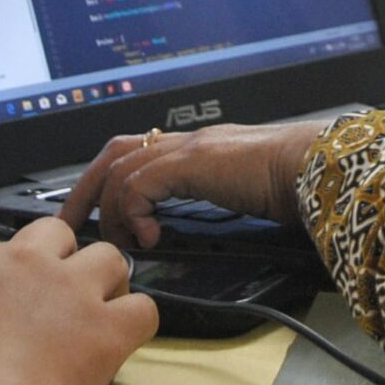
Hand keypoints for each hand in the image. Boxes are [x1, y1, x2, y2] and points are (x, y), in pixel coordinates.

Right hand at [0, 218, 157, 384]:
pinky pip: (143, 308)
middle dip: (55, 258)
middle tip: (49, 296)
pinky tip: (120, 341)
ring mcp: (68, 290)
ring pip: (108, 257)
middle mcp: (22, 261)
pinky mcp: (105, 328)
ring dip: (103, 281)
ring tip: (94, 311)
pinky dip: (136, 323)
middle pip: (54, 232)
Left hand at [59, 121, 327, 250]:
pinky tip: (149, 238)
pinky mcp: (190, 162)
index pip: (136, 153)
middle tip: (71, 225)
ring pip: (120, 168)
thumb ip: (214, 205)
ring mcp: (188, 148)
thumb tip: (189, 233)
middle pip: (115, 152)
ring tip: (117, 243)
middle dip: (86, 188)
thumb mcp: (242, 198)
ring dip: (109, 210)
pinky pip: (139, 185)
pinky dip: (134, 214)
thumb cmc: (293, 186)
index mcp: (198, 149)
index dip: (108, 183)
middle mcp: (187, 142)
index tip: (94, 216)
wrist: (314, 168)